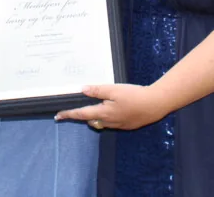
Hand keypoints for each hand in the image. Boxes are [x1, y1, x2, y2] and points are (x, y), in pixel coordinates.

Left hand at [54, 84, 168, 130]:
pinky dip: (106, 117)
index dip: (69, 114)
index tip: (58, 116)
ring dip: (94, 116)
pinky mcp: (127, 124)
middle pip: (90, 120)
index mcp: (103, 113)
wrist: (155, 104)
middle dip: (82, 115)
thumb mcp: (114, 90)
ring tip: (92, 107)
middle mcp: (108, 122)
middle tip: (74, 109)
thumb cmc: (134, 95)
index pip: (81, 114)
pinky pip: (111, 122)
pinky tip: (111, 109)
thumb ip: (98, 90)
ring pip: (100, 122)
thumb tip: (83, 89)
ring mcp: (118, 124)